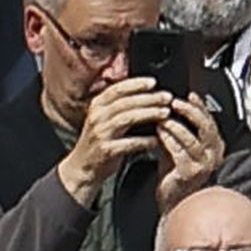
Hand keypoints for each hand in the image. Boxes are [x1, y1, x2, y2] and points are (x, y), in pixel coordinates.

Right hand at [57, 74, 168, 207]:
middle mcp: (97, 116)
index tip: (153, 82)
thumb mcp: (104, 119)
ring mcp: (100, 133)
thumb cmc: (100, 142)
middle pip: (125, 102)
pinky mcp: (106, 150)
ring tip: (165, 113)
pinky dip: (144, 141)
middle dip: (149, 98)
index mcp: (97, 105)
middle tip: (167, 97)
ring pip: (127, 118)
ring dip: (148, 114)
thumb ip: (119, 107)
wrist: (82, 167)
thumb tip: (144, 93)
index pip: (117, 89)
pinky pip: (128, 143)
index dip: (136, 84)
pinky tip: (157, 140)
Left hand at [155, 91, 224, 213]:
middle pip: (206, 127)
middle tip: (175, 102)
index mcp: (214, 146)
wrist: (173, 199)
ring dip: (175, 126)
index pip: (210, 121)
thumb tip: (169, 106)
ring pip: (191, 139)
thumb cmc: (175, 173)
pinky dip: (168, 139)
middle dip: (190, 112)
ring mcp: (203, 165)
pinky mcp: (190, 173)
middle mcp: (213, 155)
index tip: (189, 95)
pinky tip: (159, 132)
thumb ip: (178, 128)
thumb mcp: (180, 145)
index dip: (200, 106)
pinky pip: (179, 152)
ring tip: (163, 118)